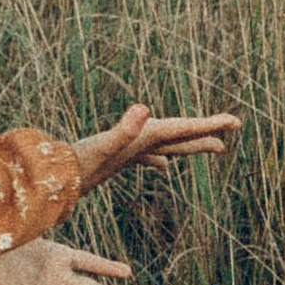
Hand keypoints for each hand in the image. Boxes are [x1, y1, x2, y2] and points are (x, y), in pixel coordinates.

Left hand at [71, 104, 241, 196]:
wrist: (50, 176)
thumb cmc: (77, 166)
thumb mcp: (104, 147)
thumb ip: (124, 129)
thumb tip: (143, 108)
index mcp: (142, 135)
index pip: (183, 128)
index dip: (210, 125)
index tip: (234, 122)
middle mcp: (137, 138)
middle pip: (180, 133)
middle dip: (208, 131)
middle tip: (233, 127)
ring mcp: (128, 149)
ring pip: (168, 145)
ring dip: (190, 144)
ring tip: (214, 147)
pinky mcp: (116, 160)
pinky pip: (146, 157)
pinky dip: (159, 160)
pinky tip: (163, 167)